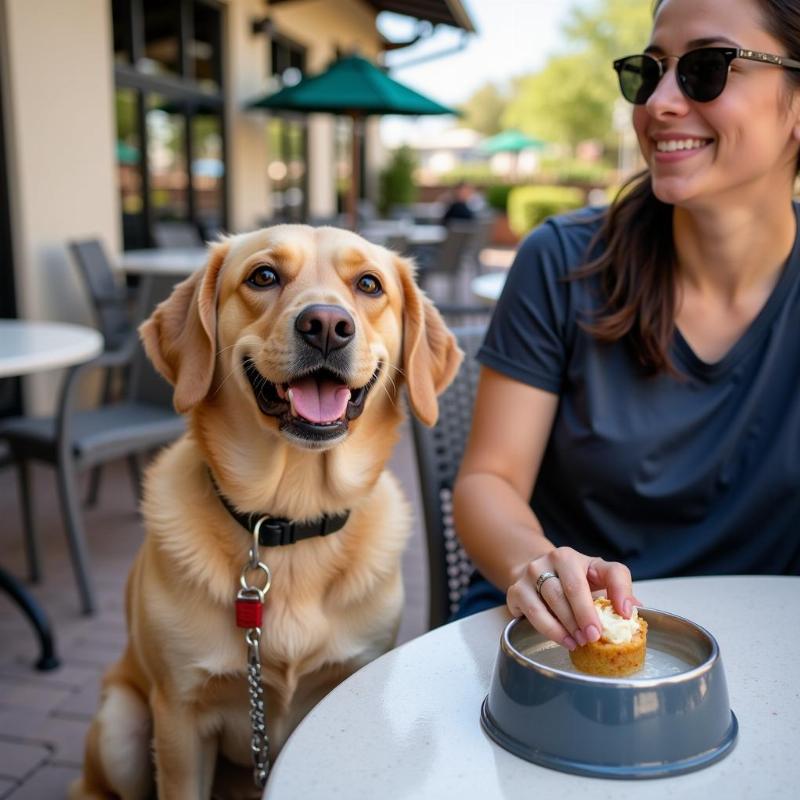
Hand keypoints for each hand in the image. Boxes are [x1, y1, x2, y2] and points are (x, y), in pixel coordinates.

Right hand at [506, 547, 640, 649]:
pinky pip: (533, 611)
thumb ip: (615, 590)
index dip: (620, 591)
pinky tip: (565, 640)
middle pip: (573, 586)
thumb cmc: (571, 581)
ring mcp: (532, 573)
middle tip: (595, 637)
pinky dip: (550, 629)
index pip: (609, 571)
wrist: (534, 575)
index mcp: (581, 557)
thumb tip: (634, 611)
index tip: (626, 614)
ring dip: (568, 625)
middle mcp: (554, 558)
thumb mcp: (595, 579)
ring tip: (580, 642)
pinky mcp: (516, 590)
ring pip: (552, 598)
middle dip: (586, 615)